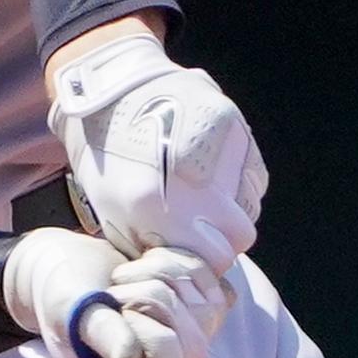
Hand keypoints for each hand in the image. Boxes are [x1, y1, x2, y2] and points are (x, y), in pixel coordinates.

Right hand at [0, 229, 216, 357]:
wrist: (68, 263)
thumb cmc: (60, 294)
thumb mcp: (69, 312)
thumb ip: (100, 334)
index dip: (152, 337)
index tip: (115, 309)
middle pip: (194, 343)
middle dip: (152, 298)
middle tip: (114, 290)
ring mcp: (187, 341)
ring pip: (206, 308)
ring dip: (162, 274)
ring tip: (124, 276)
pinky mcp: (199, 308)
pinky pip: (215, 283)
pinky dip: (180, 261)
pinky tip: (148, 263)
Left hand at [48, 34, 266, 268]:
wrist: (110, 89)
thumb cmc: (104, 154)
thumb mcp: (110, 207)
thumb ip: (148, 243)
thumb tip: (179, 269)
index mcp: (153, 203)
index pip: (210, 258)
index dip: (203, 262)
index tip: (191, 257)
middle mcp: (195, 177)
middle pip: (239, 236)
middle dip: (223, 241)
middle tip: (203, 232)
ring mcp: (219, 146)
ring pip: (249, 205)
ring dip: (232, 211)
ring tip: (205, 200)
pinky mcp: (233, 124)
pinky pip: (253, 175)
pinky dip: (239, 184)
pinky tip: (215, 177)